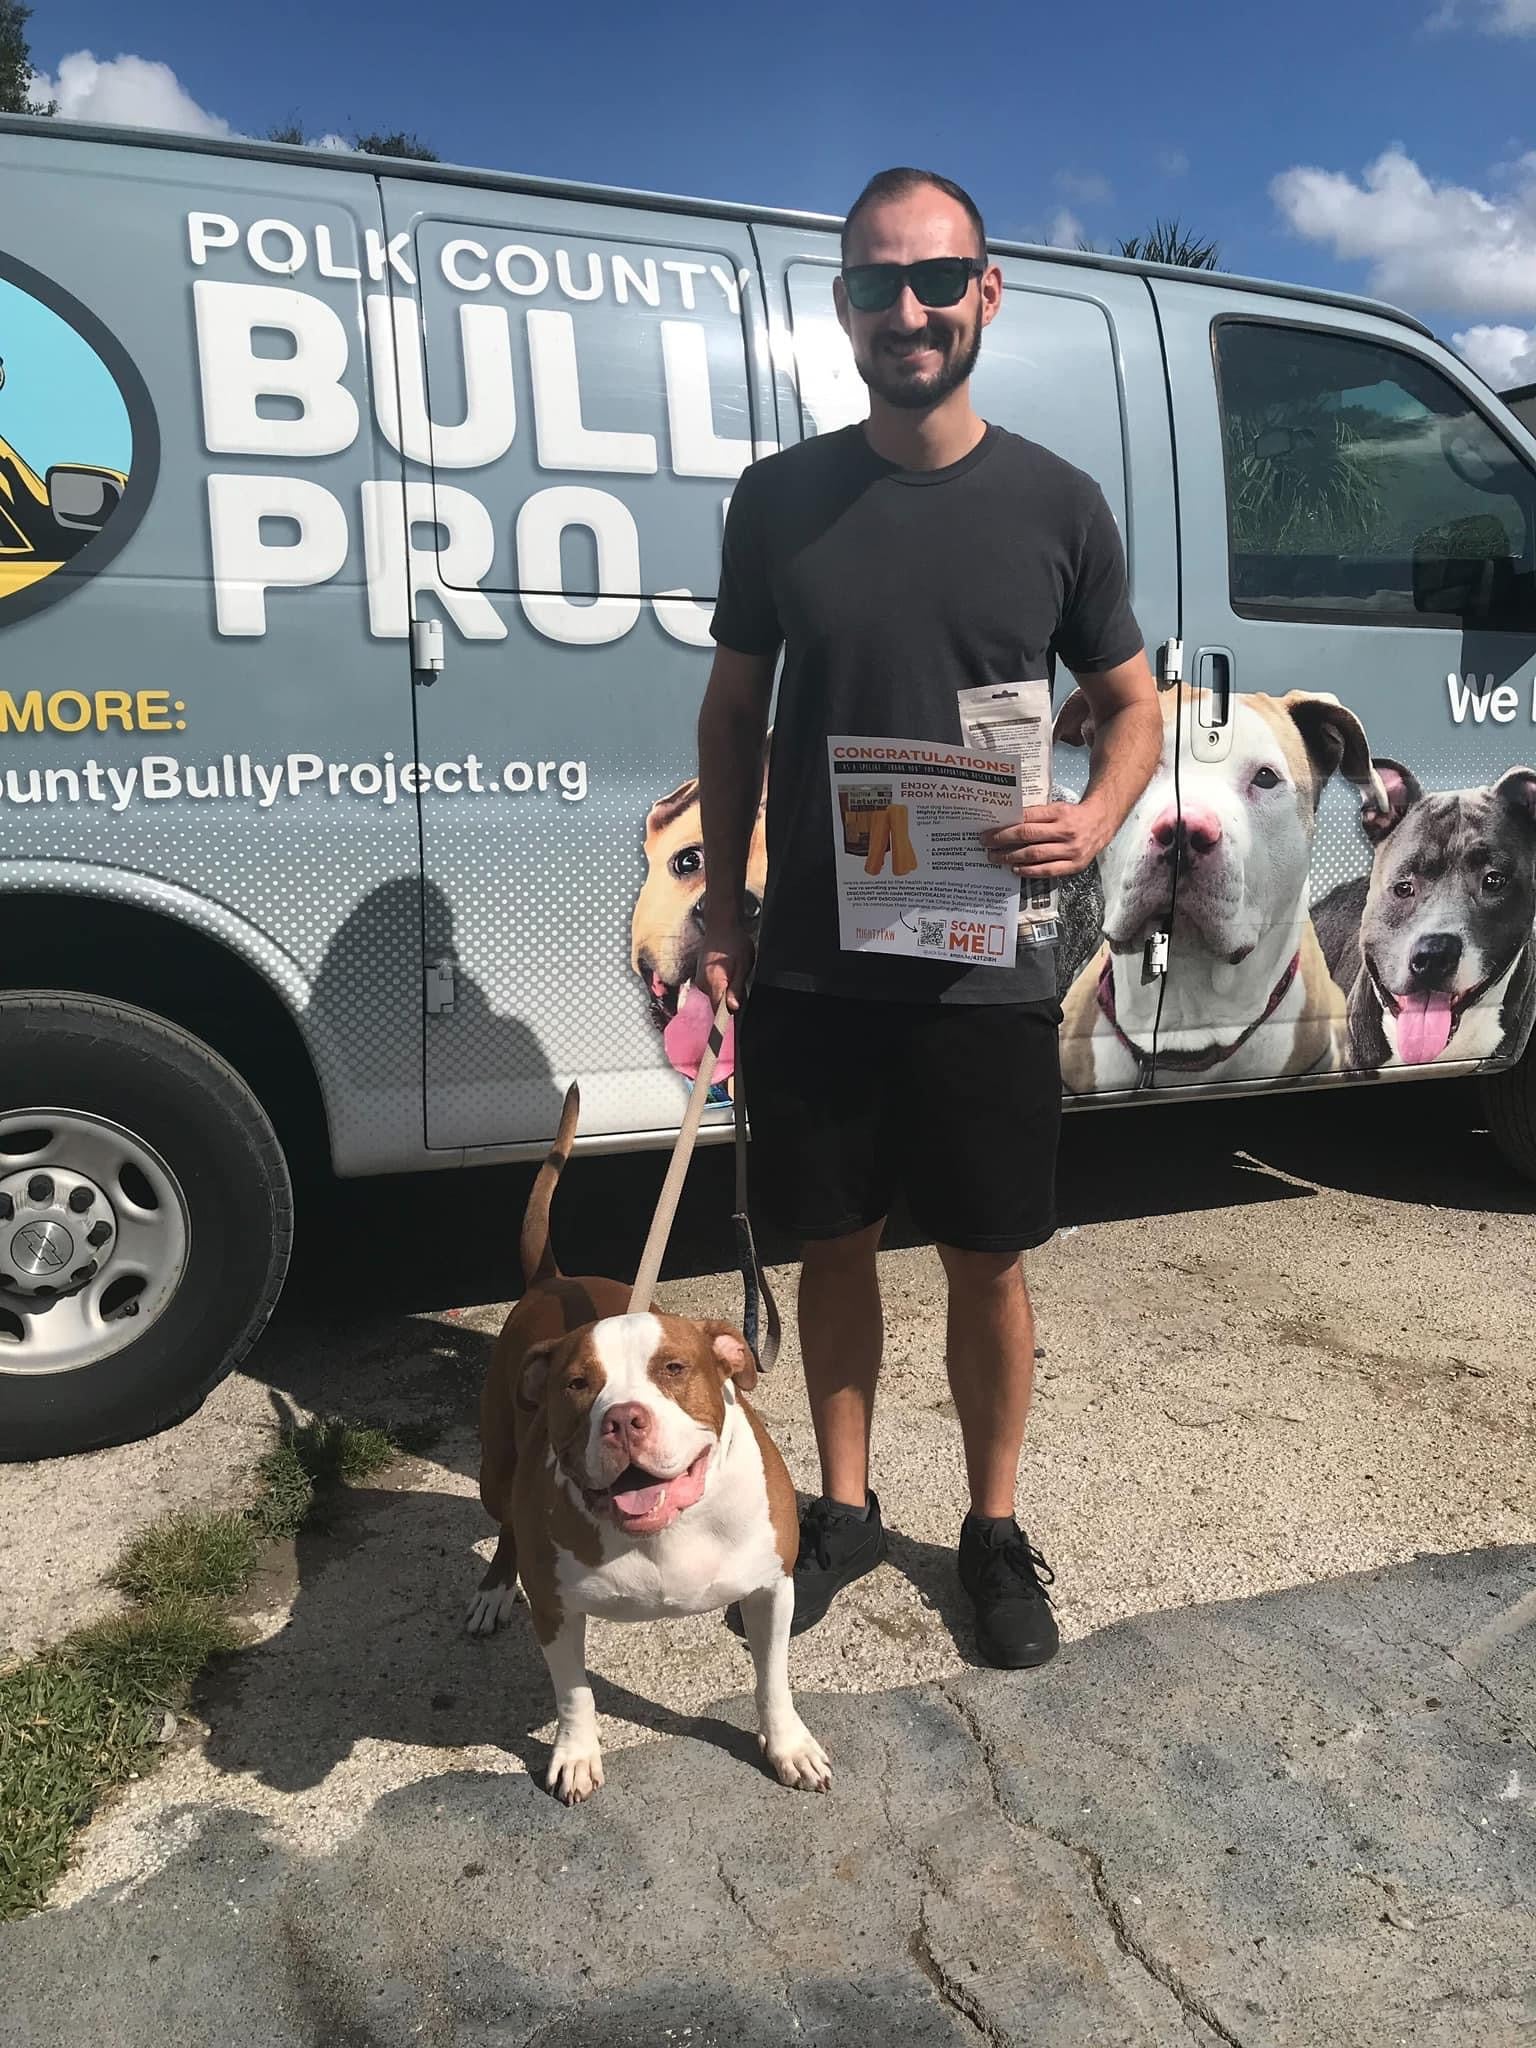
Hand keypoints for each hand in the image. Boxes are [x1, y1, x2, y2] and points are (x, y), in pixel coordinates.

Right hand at [699, 921, 752, 1013]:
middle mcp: (703, 983)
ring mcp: (700, 980)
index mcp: (714, 981)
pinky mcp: (700, 977)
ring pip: (715, 997)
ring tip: (734, 973)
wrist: (720, 926)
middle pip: (717, 1005)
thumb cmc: (734, 942)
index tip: (734, 1021)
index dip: (727, 1018)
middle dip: (730, 1003)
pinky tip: (727, 972)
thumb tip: (733, 1008)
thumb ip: (737, 988)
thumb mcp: (743, 965)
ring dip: (726, 993)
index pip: (718, 1010)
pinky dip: (721, 987)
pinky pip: (712, 990)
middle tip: (740, 985)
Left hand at [983, 799, 1111, 879]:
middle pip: (1028, 836)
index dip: (1005, 827)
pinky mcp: (1075, 865)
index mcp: (1060, 812)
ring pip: (1035, 855)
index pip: (1027, 819)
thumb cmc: (1073, 815)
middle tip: (987, 845)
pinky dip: (1029, 871)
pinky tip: (1015, 869)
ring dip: (1012, 858)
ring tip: (996, 858)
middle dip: (1003, 841)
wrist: (1101, 822)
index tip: (989, 832)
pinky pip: (1048, 871)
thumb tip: (1006, 824)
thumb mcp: (1056, 808)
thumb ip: (1035, 816)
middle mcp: (1066, 831)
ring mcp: (1072, 849)